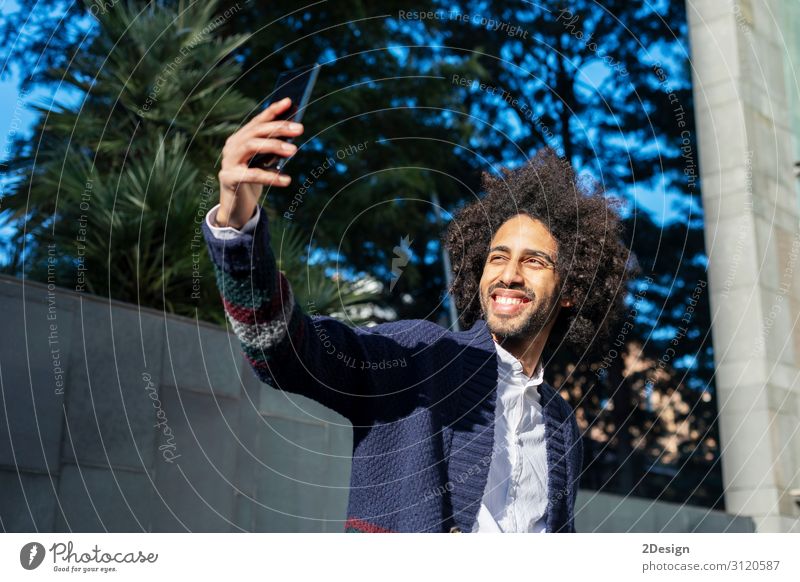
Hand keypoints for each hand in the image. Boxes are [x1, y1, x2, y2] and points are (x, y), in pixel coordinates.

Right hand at [215, 97, 303, 228]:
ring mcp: (228, 162)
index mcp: (240, 139)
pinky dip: (271, 176)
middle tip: (300, 129)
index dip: (272, 111)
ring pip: (251, 147)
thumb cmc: (253, 181)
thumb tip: (294, 133)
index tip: (290, 102)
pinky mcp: (229, 179)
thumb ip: (274, 149)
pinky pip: (252, 175)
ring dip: (274, 146)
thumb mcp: (265, 162)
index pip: (257, 121)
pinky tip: (286, 180)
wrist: (236, 207)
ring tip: (294, 150)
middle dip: (279, 128)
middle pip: (256, 132)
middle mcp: (232, 146)